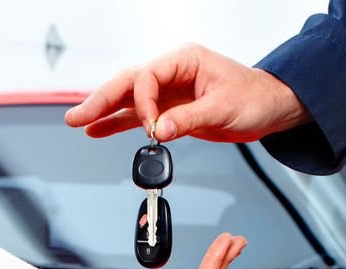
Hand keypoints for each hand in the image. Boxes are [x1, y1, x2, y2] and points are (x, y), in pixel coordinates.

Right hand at [65, 44, 310, 142]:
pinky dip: (120, 124)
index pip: (148, 76)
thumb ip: (188, 119)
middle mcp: (172, 73)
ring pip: (129, 100)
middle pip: (128, 84)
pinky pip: (140, 117)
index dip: (143, 103)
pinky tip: (100, 130)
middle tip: (77, 116)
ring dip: (104, 112)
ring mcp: (169, 92)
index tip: (151, 127)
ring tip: (79, 123)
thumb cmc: (254, 98)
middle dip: (101, 100)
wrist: (269, 109)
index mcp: (184, 60)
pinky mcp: (171, 111)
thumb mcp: (224, 107)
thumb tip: (158, 131)